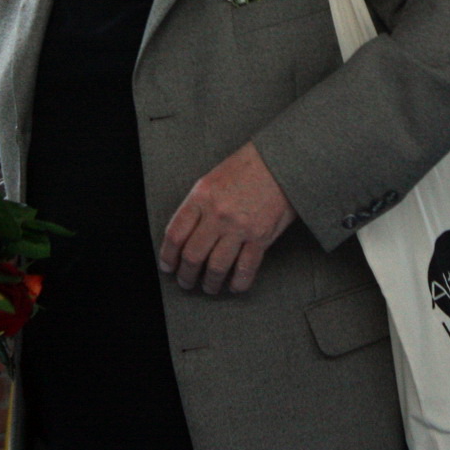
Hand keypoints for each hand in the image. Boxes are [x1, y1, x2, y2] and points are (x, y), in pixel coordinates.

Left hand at [159, 141, 297, 294]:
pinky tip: (233, 286)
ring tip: (208, 288)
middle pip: (192, 255)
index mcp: (201, 196)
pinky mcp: (261, 237)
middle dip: (186, 275)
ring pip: (216, 268)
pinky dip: (237, 284)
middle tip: (186, 282)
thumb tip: (184, 237)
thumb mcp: (212, 178)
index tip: (167, 266)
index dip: (168, 256)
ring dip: (209, 284)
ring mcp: (240, 227)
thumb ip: (197, 206)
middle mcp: (218, 213)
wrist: (281, 161)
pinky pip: (245, 270)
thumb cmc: (246, 167)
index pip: (175, 234)